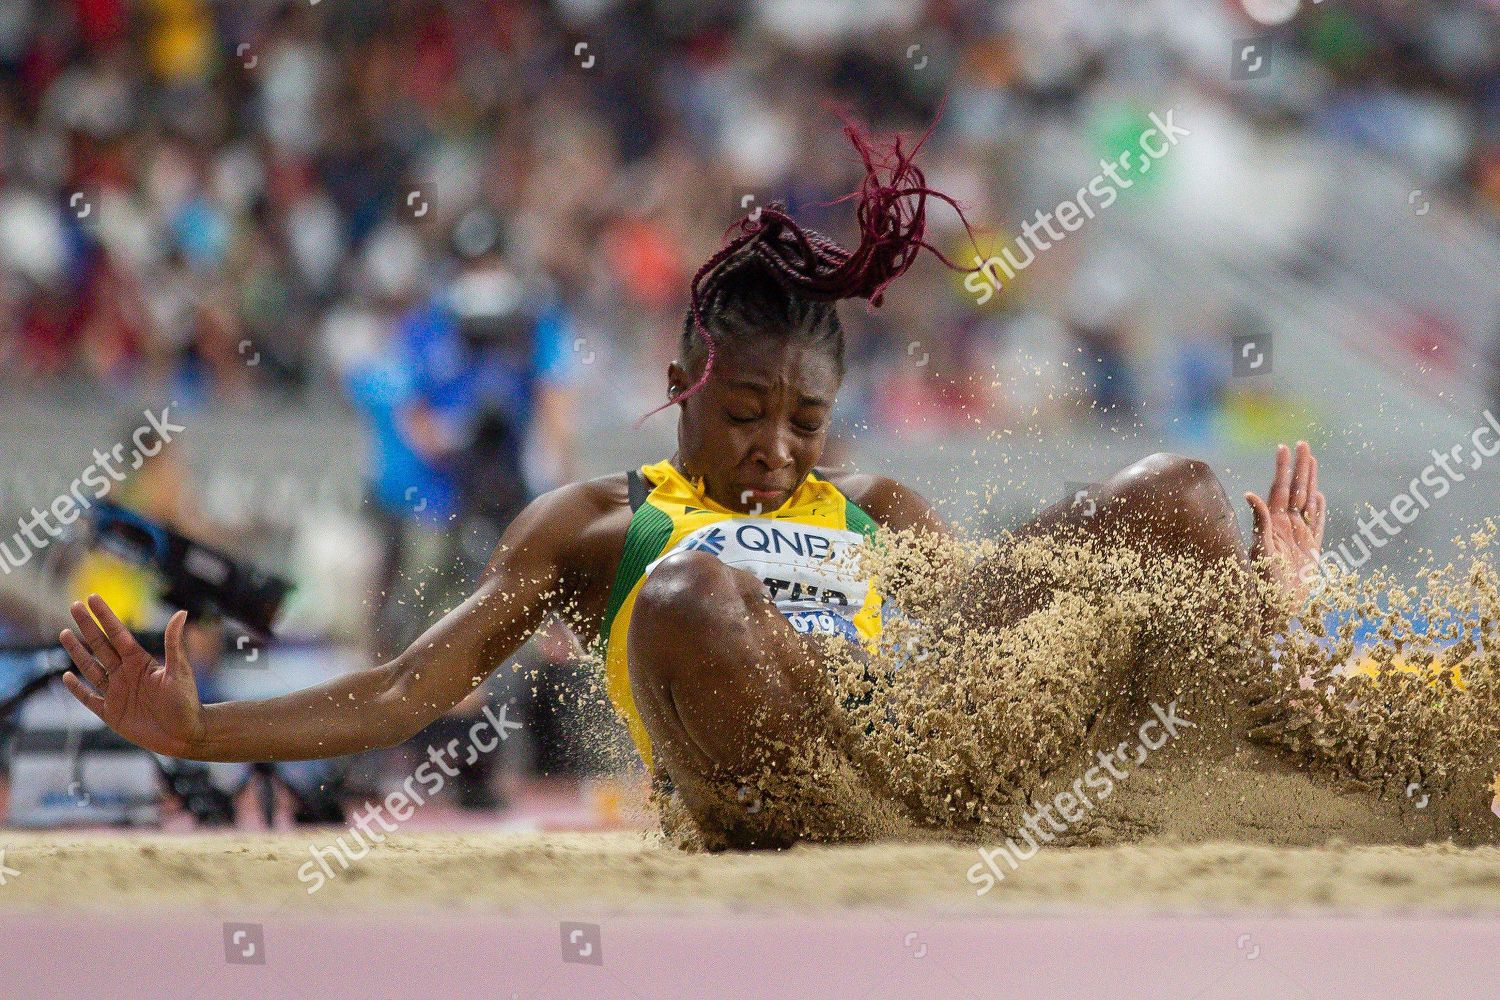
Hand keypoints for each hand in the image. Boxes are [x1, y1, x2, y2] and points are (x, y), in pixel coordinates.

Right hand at [60, 595, 205, 757]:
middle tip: (73, 606)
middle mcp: (126, 673)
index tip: (92, 598)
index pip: (118, 634)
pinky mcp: (110, 713)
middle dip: (87, 626)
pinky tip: (66, 676)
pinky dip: (77, 689)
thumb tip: (181, 612)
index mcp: (140, 662)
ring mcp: (116, 692)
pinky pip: (89, 698)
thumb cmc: (186, 701)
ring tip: (64, 633)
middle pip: (101, 646)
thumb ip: (174, 643)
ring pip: (91, 668)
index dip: (105, 616)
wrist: (184, 734)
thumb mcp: (180, 670)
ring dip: (77, 652)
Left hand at [1245, 441, 1326, 609]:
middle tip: (1303, 444)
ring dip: (1310, 481)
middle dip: (1300, 467)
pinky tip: (1318, 495)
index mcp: (1274, 522)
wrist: (1276, 607)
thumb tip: (1250, 494)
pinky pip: (1317, 524)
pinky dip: (1319, 510)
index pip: (1280, 488)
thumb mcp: (1261, 548)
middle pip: (1295, 489)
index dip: (1283, 468)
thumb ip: (1260, 521)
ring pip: (1307, 501)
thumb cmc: (1264, 581)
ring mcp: (1299, 535)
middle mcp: (1286, 525)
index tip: (1284, 447)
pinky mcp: (1310, 549)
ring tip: (1312, 460)